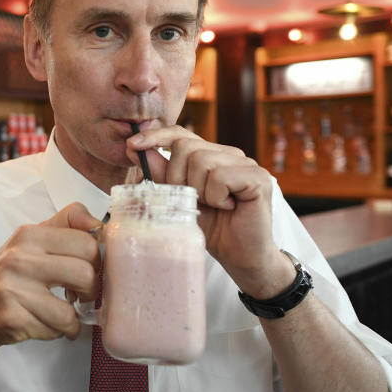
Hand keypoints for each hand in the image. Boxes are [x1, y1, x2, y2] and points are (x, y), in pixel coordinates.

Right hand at [0, 202, 101, 362]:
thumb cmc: (8, 277)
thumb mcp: (31, 242)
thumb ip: (66, 225)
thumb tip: (99, 225)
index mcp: (29, 234)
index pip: (86, 242)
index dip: (96, 261)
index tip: (89, 271)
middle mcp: (19, 257)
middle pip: (85, 274)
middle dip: (90, 292)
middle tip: (81, 297)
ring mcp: (13, 288)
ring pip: (70, 310)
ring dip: (73, 320)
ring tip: (64, 317)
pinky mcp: (11, 317)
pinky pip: (54, 330)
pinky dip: (56, 332)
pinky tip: (44, 324)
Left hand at [126, 126, 293, 297]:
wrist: (241, 256)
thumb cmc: (213, 228)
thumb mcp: (179, 200)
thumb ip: (162, 174)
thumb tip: (135, 148)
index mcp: (212, 155)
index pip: (181, 134)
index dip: (156, 136)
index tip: (132, 145)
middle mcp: (230, 154)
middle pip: (185, 146)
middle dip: (177, 177)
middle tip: (194, 201)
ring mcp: (247, 164)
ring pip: (201, 160)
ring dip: (199, 190)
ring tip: (214, 206)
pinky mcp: (258, 178)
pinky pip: (220, 177)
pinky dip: (216, 196)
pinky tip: (228, 207)